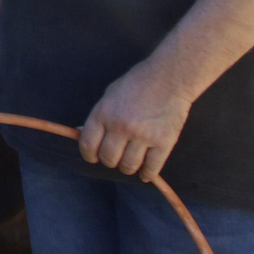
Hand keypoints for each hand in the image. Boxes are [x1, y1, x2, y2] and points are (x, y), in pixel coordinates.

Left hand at [78, 64, 193, 181]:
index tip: (94, 157)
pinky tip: (145, 171)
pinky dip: (147, 174)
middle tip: (116, 156)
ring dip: (128, 167)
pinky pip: (151, 169)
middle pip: (108, 159)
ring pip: (129, 167)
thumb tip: (84, 134)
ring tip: (131, 161)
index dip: (89, 155)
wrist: (168, 79)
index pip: (88, 145)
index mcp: (104, 114)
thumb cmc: (136, 84)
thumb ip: (99, 117)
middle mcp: (121, 127)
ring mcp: (143, 136)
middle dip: (110, 160)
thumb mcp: (109, 96)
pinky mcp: (163, 142)